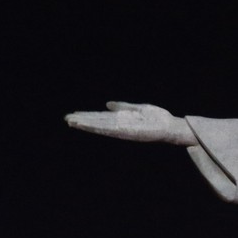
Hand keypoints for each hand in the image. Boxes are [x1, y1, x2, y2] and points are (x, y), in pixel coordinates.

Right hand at [64, 102, 194, 144]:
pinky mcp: (128, 132)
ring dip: (87, 124)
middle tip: (67, 119)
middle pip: (98, 122)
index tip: (73, 115)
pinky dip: (100, 128)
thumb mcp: (138, 109)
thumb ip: (123, 107)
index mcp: (122, 120)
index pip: (101, 118)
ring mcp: (123, 129)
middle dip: (83, 121)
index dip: (87, 116)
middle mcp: (120, 125)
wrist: (170, 127)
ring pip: (101, 126)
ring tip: (73, 123)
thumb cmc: (157, 118)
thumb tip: (107, 105)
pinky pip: (111, 129)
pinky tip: (91, 126)